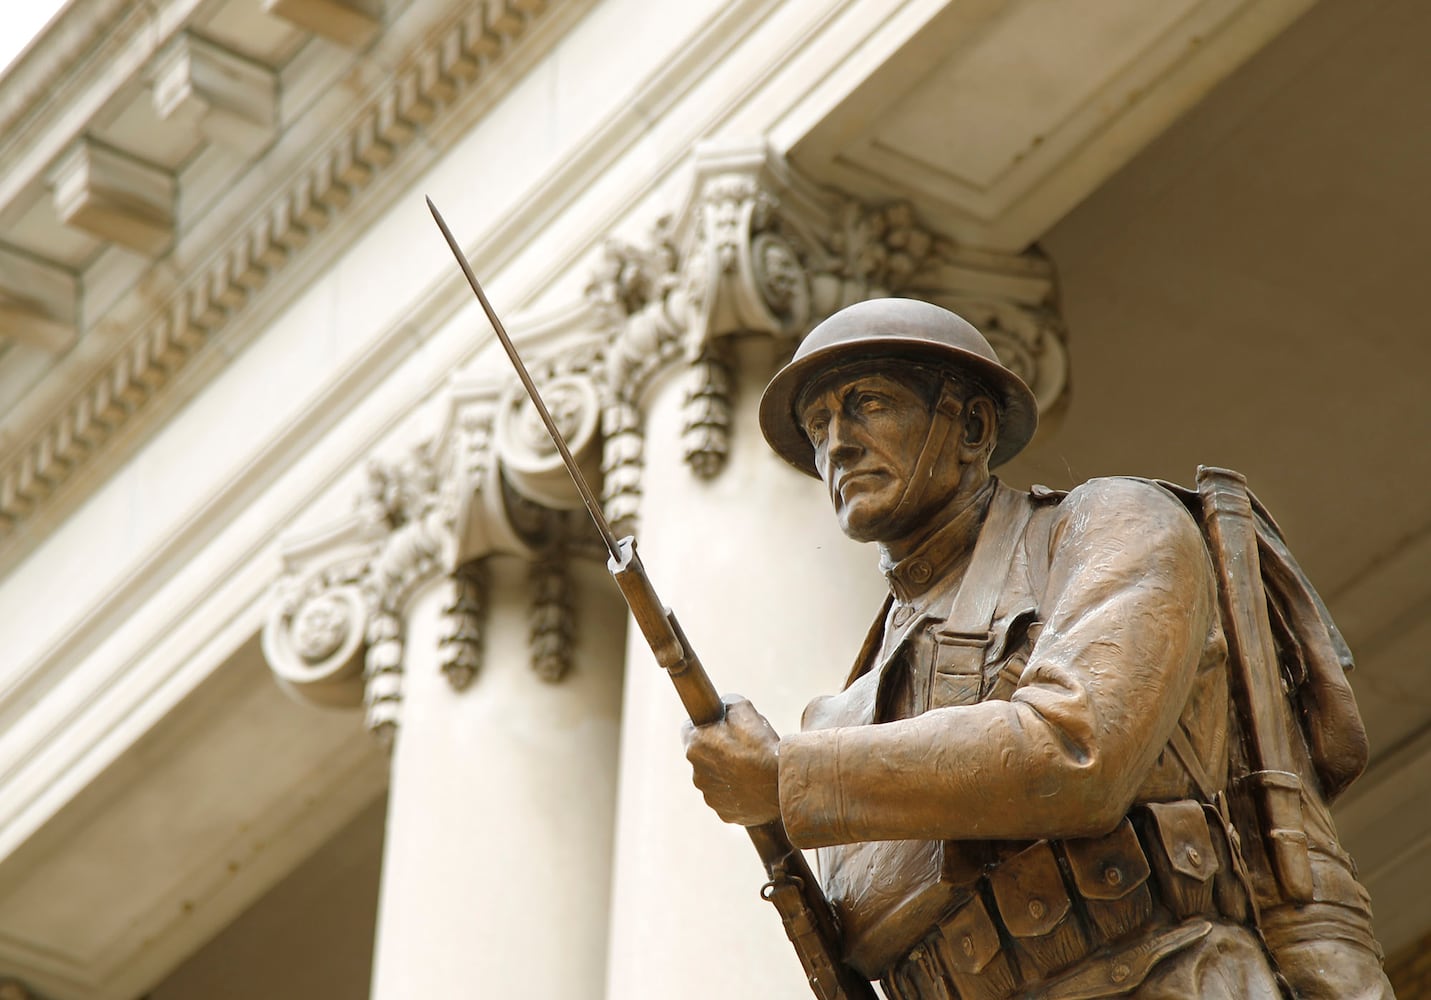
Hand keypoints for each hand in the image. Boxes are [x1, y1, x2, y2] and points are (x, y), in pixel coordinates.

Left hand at [682, 695, 781, 826]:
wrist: (782, 784)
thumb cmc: (762, 744)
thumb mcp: (744, 708)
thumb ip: (726, 704)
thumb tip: (721, 707)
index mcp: (696, 746)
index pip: (688, 729)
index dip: (704, 726)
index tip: (716, 727)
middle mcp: (697, 773)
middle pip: (702, 756)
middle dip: (716, 751)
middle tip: (740, 748)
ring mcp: (709, 796)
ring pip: (713, 779)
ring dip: (725, 773)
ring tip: (750, 769)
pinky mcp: (723, 813)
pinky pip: (726, 799)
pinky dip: (735, 793)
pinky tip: (752, 787)